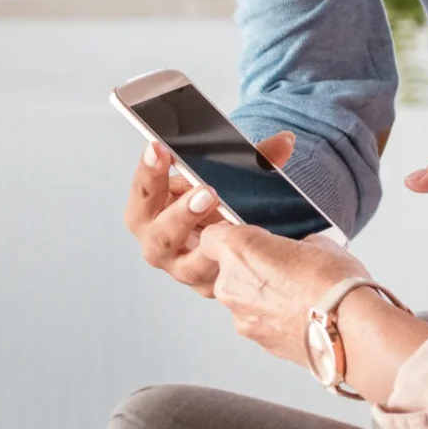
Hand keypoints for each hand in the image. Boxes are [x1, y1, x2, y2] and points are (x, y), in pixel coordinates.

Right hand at [122, 131, 296, 295]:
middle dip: (182, 213)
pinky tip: (250, 255)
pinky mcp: (208, 286)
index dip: (149, 172)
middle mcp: (159, 243)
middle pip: (160, 234)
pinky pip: (219, 280)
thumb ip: (250, 158)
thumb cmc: (209, 197)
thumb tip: (285, 142)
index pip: (142, 191)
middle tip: (207, 193)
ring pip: (190, 265)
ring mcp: (183, 268)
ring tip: (232, 228)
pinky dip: (234, 267)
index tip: (159, 148)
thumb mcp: (217, 173)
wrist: (220, 230)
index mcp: (149, 210)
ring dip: (211, 245)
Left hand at [200, 223, 369, 365]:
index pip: (211, 237)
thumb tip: (297, 252)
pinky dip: (273, 317)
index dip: (230, 235)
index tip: (250, 237)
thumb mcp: (318, 244)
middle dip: (249, 267)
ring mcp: (242, 318)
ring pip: (242, 298)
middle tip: (283, 266)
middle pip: (226, 270)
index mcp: (239, 250)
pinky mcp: (258, 342)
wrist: (351, 332)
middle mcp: (231, 285)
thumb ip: (295, 246)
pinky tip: (301, 315)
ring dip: (261, 295)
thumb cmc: (335, 283)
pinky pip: (258, 321)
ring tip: (298, 295)